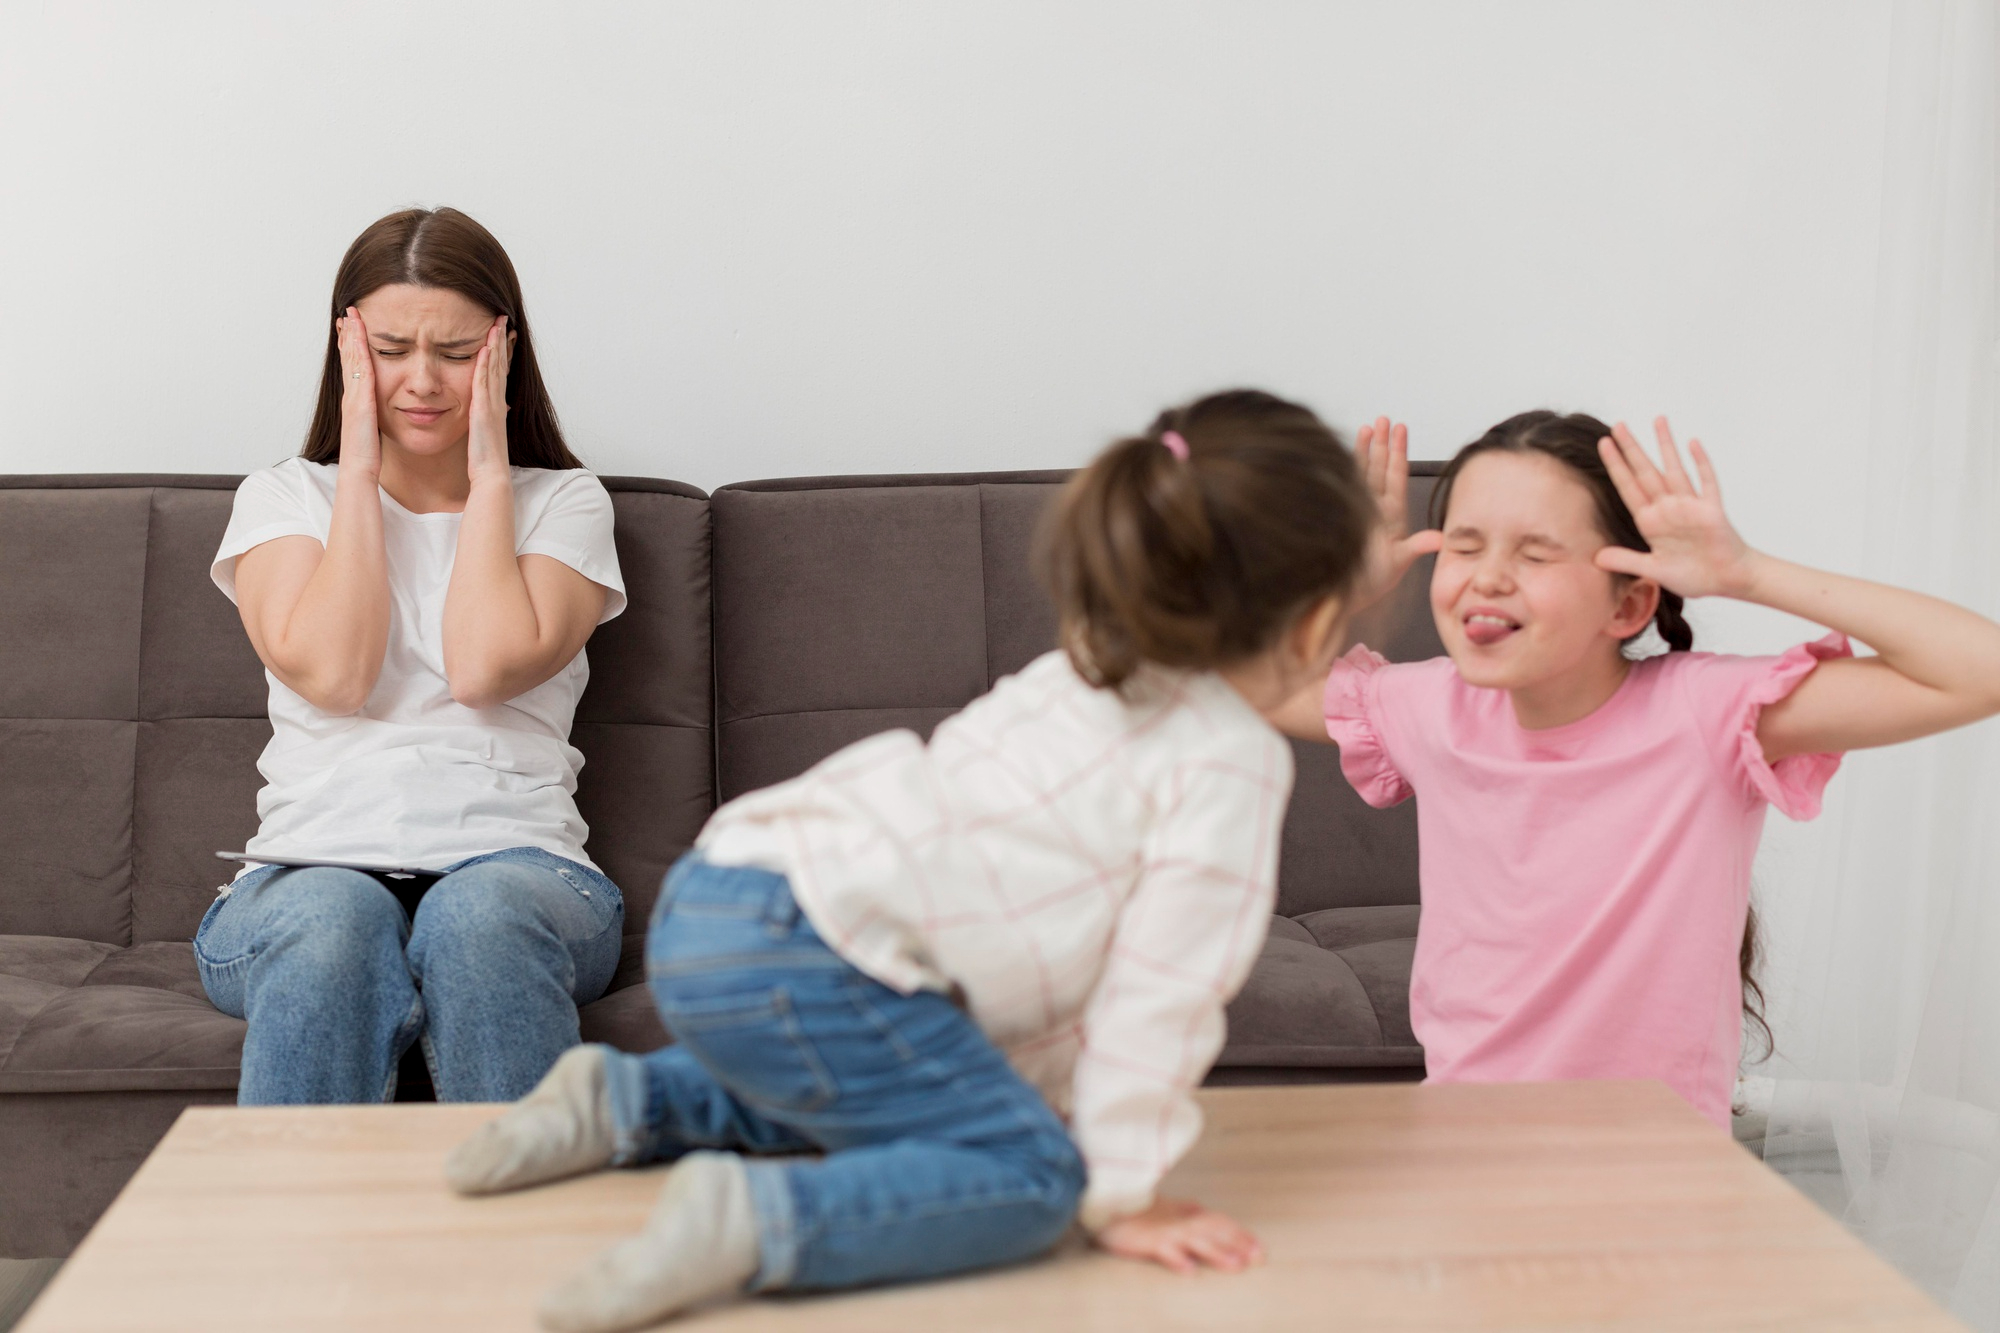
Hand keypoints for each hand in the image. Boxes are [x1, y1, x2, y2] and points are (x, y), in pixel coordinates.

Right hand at [334, 307, 381, 477]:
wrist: (358, 472)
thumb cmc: (367, 457)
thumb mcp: (372, 432)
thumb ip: (374, 421)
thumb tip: (382, 414)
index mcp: (356, 403)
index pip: (354, 369)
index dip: (352, 349)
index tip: (352, 330)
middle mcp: (351, 396)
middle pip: (348, 359)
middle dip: (348, 336)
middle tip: (347, 314)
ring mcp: (352, 397)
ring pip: (351, 360)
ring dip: (351, 337)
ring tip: (351, 316)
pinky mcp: (358, 401)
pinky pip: (359, 370)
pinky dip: (357, 351)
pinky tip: (359, 336)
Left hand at [467, 315, 511, 485]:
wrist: (490, 474)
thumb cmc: (484, 459)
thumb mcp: (482, 433)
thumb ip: (482, 418)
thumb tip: (481, 411)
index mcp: (495, 405)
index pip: (499, 372)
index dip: (500, 351)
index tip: (501, 333)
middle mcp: (497, 401)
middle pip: (500, 364)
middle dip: (500, 340)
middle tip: (502, 318)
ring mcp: (492, 405)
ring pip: (495, 368)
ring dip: (495, 345)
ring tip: (496, 324)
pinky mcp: (484, 410)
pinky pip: (484, 382)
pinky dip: (485, 364)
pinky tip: (484, 349)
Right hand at [1094, 1198, 1264, 1274]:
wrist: (1105, 1202)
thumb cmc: (1136, 1210)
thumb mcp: (1165, 1209)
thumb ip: (1185, 1210)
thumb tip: (1202, 1209)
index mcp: (1186, 1214)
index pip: (1220, 1222)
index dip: (1241, 1234)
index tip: (1260, 1249)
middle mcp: (1179, 1221)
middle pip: (1214, 1231)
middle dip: (1238, 1244)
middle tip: (1258, 1258)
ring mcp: (1164, 1231)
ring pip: (1195, 1240)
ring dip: (1216, 1252)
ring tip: (1235, 1266)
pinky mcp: (1146, 1241)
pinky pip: (1163, 1250)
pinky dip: (1177, 1259)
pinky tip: (1190, 1270)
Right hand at [1351, 417, 1442, 612]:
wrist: (1337, 597)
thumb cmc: (1367, 584)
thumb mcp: (1396, 564)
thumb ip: (1417, 547)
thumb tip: (1440, 538)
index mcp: (1391, 517)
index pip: (1396, 476)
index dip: (1398, 452)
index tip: (1401, 429)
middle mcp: (1374, 510)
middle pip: (1380, 468)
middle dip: (1382, 443)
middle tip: (1385, 419)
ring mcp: (1356, 510)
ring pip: (1362, 473)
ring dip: (1365, 449)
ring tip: (1368, 426)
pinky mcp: (1340, 513)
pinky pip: (1343, 484)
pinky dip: (1345, 465)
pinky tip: (1344, 448)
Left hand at [1595, 419, 1757, 598]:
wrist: (1727, 581)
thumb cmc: (1694, 575)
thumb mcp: (1654, 570)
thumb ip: (1626, 561)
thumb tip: (1595, 558)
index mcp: (1651, 522)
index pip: (1628, 488)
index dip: (1616, 466)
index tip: (1603, 444)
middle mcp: (1668, 509)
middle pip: (1646, 472)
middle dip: (1632, 449)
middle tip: (1618, 424)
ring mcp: (1690, 506)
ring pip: (1675, 470)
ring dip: (1666, 446)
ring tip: (1657, 420)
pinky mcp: (1711, 510)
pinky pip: (1706, 483)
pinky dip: (1700, 463)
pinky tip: (1692, 443)